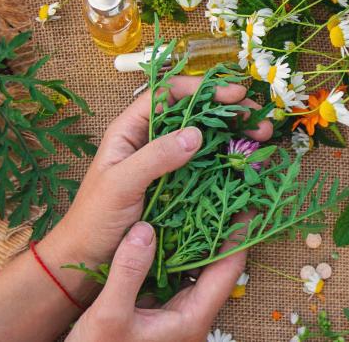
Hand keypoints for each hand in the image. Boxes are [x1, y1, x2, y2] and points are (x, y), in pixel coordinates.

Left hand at [37, 76, 270, 298]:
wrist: (86, 259)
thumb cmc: (93, 219)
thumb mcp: (120, 184)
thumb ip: (154, 157)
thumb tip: (196, 133)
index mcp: (131, 130)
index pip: (169, 94)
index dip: (202, 89)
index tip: (234, 95)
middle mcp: (151, 141)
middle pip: (194, 113)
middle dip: (228, 112)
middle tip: (258, 120)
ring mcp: (167, 164)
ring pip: (205, 139)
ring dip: (234, 135)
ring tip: (262, 138)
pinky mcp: (178, 187)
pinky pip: (207, 167)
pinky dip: (229, 162)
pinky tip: (248, 163)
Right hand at [65, 219, 245, 341]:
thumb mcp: (109, 315)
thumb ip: (129, 272)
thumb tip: (146, 229)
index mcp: (192, 318)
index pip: (229, 270)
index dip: (240, 236)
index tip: (247, 204)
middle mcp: (191, 315)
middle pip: (217, 267)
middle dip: (221, 231)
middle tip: (222, 194)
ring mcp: (176, 315)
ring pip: (195, 271)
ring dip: (197, 239)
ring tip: (197, 203)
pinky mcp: (158, 313)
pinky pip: (175, 276)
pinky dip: (174, 252)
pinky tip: (165, 230)